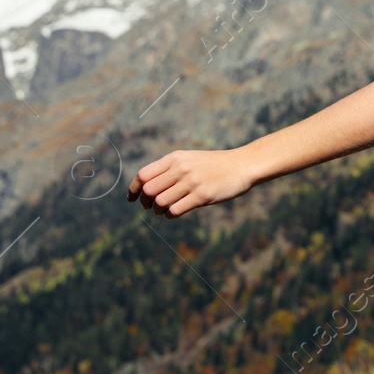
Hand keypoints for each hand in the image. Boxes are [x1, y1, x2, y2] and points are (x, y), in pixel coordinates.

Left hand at [127, 147, 257, 217]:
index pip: (143, 175)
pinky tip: (173, 214)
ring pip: (160, 202)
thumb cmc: (214, 164)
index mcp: (175, 158)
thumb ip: (170, 169)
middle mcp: (181, 169)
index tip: (132, 198)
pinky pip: (175, 210)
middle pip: (148, 190)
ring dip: (157, 211)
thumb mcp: (190, 159)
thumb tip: (146, 187)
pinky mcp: (202, 196)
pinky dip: (169, 215)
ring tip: (163, 211)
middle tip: (149, 207)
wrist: (241, 165)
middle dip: (144, 202)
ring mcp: (192, 182)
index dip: (133, 189)